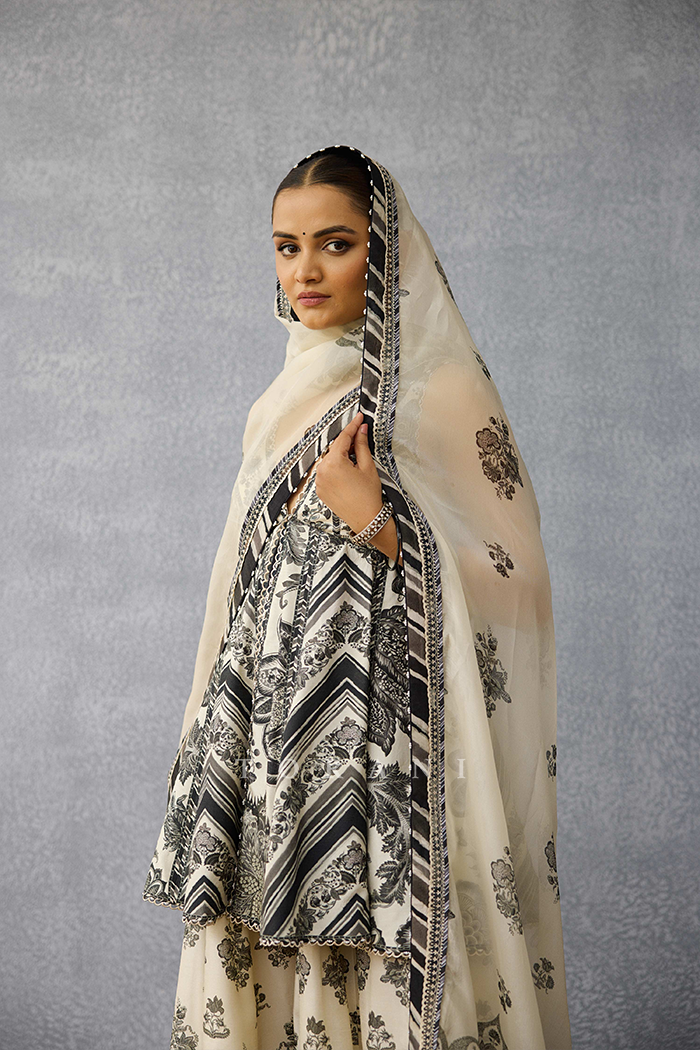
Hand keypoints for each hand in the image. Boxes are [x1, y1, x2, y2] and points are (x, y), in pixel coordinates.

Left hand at [314, 412, 383, 534]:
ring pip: (330, 460)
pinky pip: (326, 472)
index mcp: (333, 463)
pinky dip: (335, 468)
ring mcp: (319, 481)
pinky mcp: (320, 490)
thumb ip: (361, 445)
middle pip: (335, 449)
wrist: (366, 520)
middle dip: (347, 442)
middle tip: (361, 437)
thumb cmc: (368, 495)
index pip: (343, 438)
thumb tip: (361, 429)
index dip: (352, 426)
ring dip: (341, 456)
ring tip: (356, 459)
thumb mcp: (367, 466)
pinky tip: (348, 472)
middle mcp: (321, 471)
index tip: (359, 417)